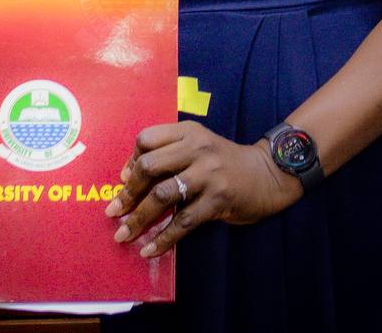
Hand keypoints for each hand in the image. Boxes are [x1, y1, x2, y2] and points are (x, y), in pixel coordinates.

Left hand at [105, 121, 302, 257]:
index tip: (123, 182)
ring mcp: (207, 174)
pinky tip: (150, 249)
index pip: (146, 139)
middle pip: (149, 166)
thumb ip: (168, 154)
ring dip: (138, 218)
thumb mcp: (197, 145)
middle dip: (128, 193)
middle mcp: (196, 148)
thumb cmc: (223, 161)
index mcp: (187, 132)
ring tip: (123, 234)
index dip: (130, 161)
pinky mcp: (218, 200)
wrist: (267, 174)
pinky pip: (183, 222)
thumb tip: (129, 178)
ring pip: (162, 195)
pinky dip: (163, 238)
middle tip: (114, 212)